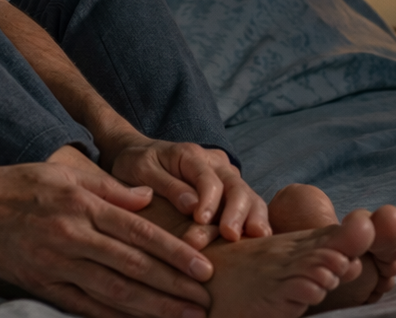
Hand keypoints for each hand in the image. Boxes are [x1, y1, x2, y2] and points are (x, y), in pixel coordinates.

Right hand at [0, 157, 215, 317]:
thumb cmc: (20, 184)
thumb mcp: (65, 173)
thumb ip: (110, 188)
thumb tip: (148, 198)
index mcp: (82, 205)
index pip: (139, 234)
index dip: (175, 253)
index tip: (204, 268)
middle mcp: (72, 236)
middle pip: (133, 267)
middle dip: (173, 287)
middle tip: (205, 300)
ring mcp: (55, 264)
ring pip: (112, 292)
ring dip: (152, 308)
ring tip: (183, 316)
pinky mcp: (40, 284)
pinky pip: (83, 306)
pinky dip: (113, 317)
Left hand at [100, 134, 270, 244]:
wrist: (140, 156)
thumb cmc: (137, 164)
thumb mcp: (140, 170)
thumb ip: (166, 185)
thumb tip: (191, 206)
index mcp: (191, 155)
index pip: (208, 179)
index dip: (209, 201)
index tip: (201, 221)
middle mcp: (215, 163)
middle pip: (236, 186)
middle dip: (236, 212)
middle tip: (230, 236)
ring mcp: (227, 177)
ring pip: (249, 196)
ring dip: (252, 219)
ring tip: (255, 239)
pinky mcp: (231, 192)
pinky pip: (249, 207)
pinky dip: (256, 222)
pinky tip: (258, 241)